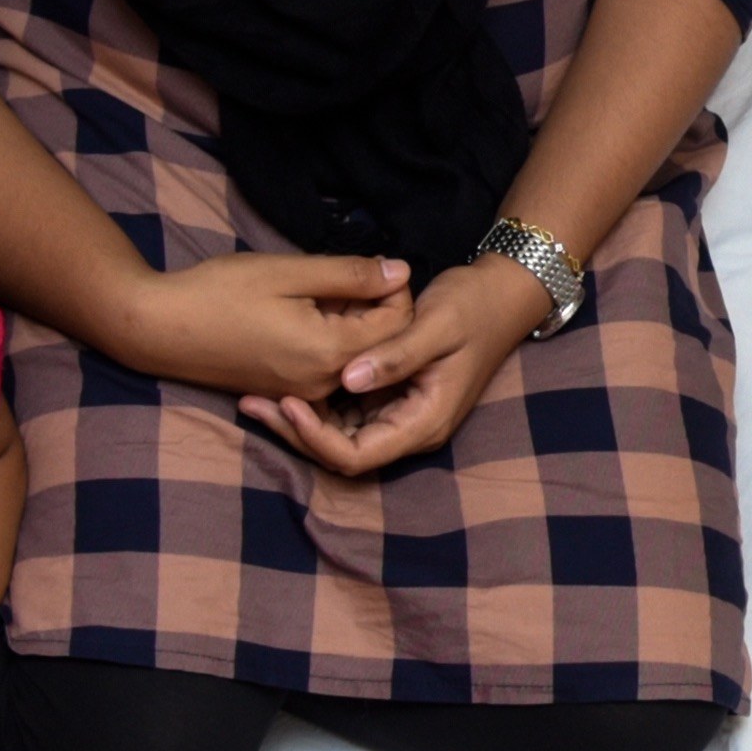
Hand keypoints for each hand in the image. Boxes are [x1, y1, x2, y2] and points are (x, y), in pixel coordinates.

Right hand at [126, 244, 417, 396]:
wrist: (157, 330)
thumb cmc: (219, 293)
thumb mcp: (289, 272)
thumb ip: (351, 274)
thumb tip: (401, 271)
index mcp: (330, 353)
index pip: (399, 327)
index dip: (394, 290)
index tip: (369, 265)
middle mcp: (323, 384)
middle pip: (381, 346)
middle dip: (373, 308)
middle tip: (342, 274)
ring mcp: (303, 394)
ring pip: (354, 357)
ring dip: (349, 322)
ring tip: (317, 292)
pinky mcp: (286, 392)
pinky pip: (328, 368)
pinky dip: (327, 340)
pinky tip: (300, 314)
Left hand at [253, 252, 546, 477]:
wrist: (501, 294)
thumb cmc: (473, 307)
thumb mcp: (436, 325)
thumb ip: (394, 355)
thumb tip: (347, 379)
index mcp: (423, 422)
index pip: (358, 456)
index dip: (316, 438)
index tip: (287, 402)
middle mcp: (407, 429)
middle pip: (340, 453)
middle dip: (295, 433)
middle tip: (250, 402)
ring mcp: (396, 415)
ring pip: (336, 436)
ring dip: (298, 420)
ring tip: (255, 395)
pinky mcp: (387, 397)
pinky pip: (343, 412)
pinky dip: (314, 402)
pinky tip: (285, 381)